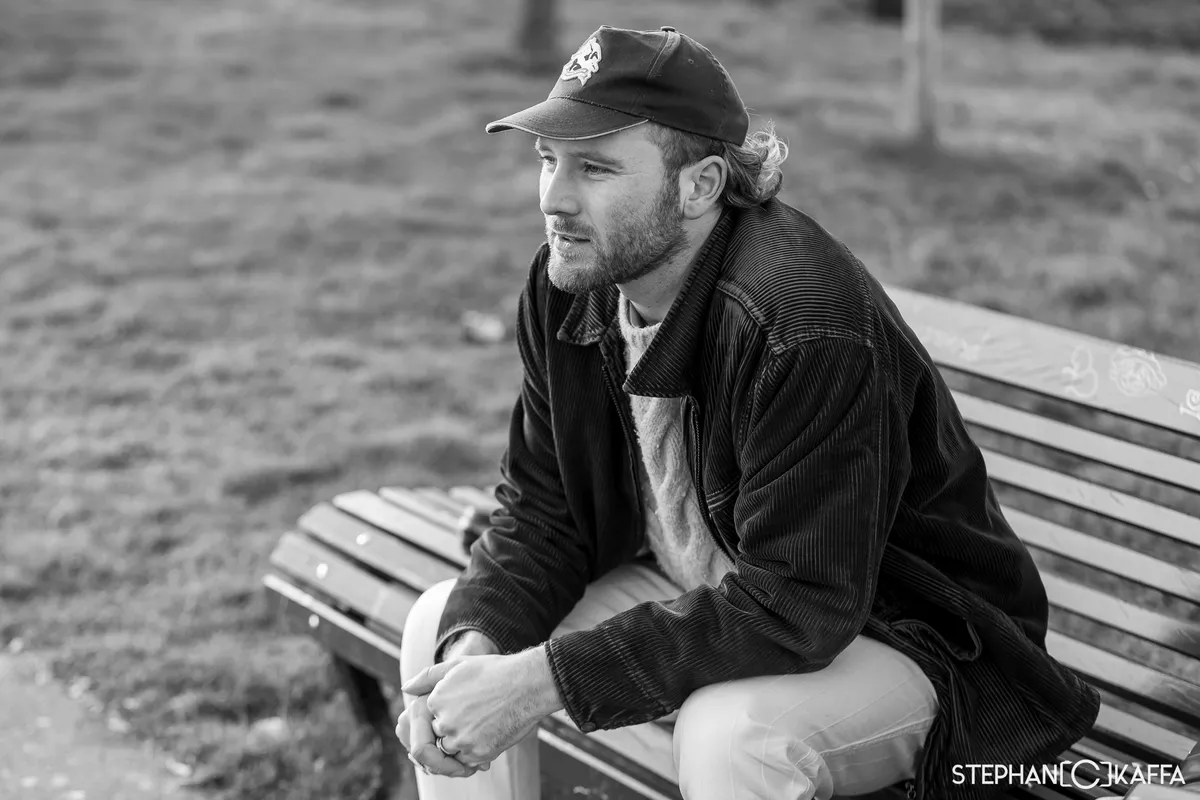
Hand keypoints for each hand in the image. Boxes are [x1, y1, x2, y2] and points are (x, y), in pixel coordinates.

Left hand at [401, 646, 562, 766]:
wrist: (528, 684)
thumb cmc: (495, 672)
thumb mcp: (458, 666)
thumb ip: (428, 677)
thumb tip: (406, 689)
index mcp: (436, 700)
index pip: (428, 719)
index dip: (444, 716)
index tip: (463, 709)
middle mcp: (445, 722)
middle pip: (438, 737)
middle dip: (452, 731)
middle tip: (475, 719)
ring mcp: (461, 740)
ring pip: (451, 752)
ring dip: (463, 744)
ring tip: (483, 725)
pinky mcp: (478, 754)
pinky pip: (467, 762)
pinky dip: (475, 754)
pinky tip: (490, 734)